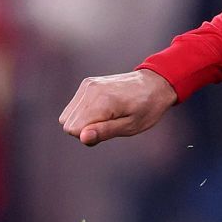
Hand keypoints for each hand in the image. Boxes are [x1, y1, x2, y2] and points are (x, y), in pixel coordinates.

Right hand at [58, 68, 176, 146]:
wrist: (155, 84)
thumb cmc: (147, 108)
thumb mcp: (130, 126)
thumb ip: (105, 132)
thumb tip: (82, 137)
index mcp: (101, 101)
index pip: (73, 129)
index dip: (89, 137)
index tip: (108, 131)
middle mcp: (90, 90)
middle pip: (67, 123)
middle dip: (85, 130)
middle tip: (110, 125)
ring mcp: (87, 85)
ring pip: (67, 116)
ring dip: (83, 122)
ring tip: (107, 118)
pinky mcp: (86, 84)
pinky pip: (73, 107)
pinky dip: (84, 113)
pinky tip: (103, 111)